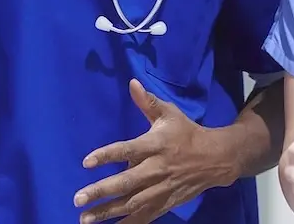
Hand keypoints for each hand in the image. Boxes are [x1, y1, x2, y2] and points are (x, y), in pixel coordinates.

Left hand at [73, 80, 236, 223]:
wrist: (216, 159)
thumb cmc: (187, 133)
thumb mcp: (170, 114)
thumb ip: (148, 102)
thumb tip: (132, 83)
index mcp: (155, 145)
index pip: (128, 150)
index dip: (107, 156)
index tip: (86, 162)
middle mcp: (156, 169)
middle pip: (126, 182)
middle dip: (101, 191)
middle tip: (78, 198)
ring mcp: (161, 189)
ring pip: (132, 203)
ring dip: (107, 212)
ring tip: (85, 218)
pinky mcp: (165, 203)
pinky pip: (144, 217)